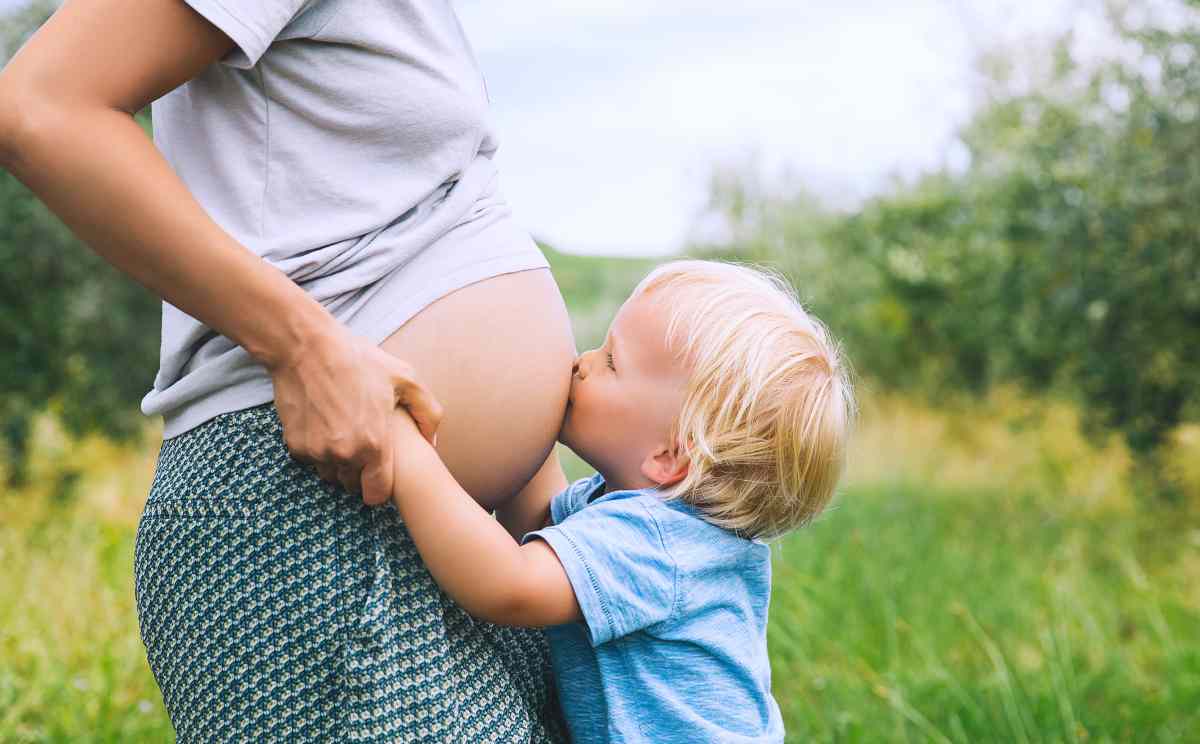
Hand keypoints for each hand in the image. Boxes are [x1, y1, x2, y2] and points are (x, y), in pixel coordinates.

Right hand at [268, 324, 442, 504]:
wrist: (306, 347)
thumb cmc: (359, 360)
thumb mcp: (405, 378)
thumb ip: (428, 413)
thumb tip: (434, 442)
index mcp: (374, 444)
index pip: (376, 495)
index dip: (380, 487)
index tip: (379, 473)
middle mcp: (344, 455)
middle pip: (353, 486)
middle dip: (359, 472)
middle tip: (362, 444)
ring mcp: (316, 452)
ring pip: (330, 474)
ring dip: (337, 462)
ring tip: (344, 432)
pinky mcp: (295, 445)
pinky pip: (311, 459)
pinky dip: (317, 449)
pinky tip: (324, 423)